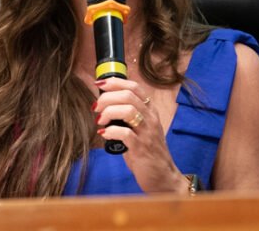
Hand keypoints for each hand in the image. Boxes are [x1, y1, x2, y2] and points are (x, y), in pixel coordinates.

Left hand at [93, 78, 185, 193]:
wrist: (163, 176)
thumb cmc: (147, 151)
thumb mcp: (140, 128)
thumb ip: (127, 115)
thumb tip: (104, 104)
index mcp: (150, 110)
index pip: (134, 87)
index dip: (115, 82)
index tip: (99, 83)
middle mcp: (150, 118)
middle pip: (128, 95)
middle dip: (107, 97)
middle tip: (95, 107)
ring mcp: (147, 132)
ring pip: (128, 110)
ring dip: (108, 112)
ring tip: (99, 120)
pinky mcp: (142, 148)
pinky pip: (125, 133)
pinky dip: (111, 131)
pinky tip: (104, 134)